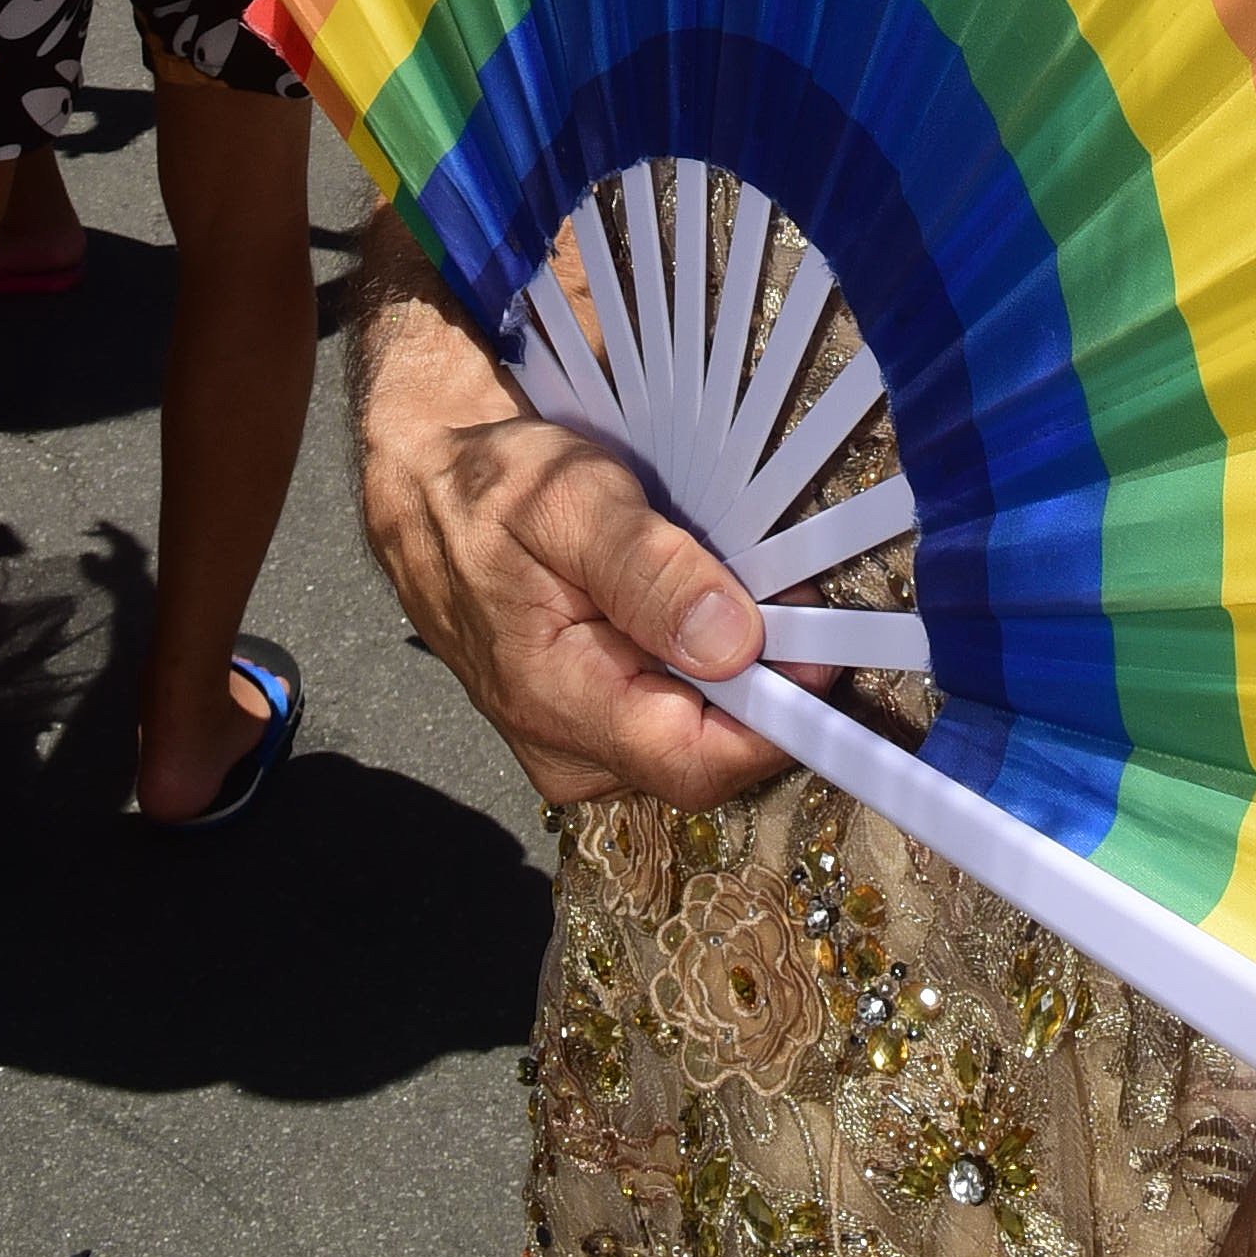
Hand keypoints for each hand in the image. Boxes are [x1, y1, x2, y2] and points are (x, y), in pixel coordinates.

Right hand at [364, 401, 783, 808]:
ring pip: (701, 729)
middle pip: (711, 749)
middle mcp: (575, 753)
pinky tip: (711, 600)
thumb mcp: (570, 502)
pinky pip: (678, 707)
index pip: (698, 764)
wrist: (427, 493)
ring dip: (742, 665)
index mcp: (560, 709)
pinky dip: (710, 657)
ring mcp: (585, 743)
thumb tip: (735, 645)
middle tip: (793, 591)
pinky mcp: (596, 718)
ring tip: (747, 581)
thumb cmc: (490, 492)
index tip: (828, 650)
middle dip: (766, 680)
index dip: (779, 718)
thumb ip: (650, 573)